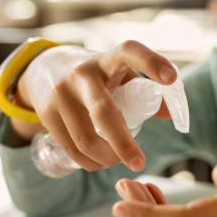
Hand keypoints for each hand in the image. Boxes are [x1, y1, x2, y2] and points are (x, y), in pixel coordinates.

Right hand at [11, 40, 176, 172]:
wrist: (44, 68)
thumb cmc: (98, 74)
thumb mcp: (120, 73)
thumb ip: (145, 90)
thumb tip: (169, 115)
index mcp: (108, 60)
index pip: (130, 52)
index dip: (152, 63)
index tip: (171, 78)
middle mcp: (82, 74)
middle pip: (104, 113)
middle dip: (123, 144)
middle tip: (139, 164)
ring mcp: (61, 93)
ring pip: (86, 139)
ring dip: (107, 158)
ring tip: (119, 161)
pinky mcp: (46, 113)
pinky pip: (71, 148)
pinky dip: (89, 162)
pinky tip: (100, 162)